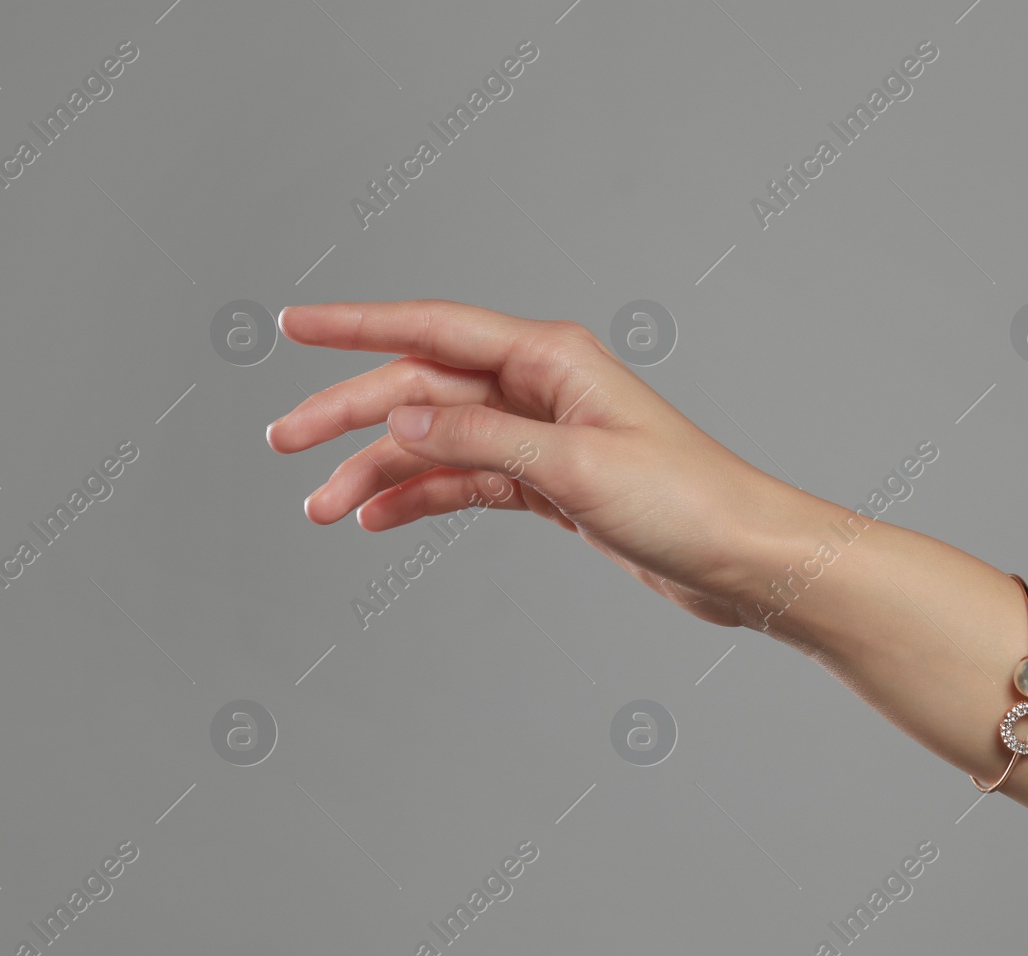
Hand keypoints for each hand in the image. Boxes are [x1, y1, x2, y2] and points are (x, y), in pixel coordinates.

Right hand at [265, 299, 815, 627]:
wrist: (744, 558)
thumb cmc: (685, 501)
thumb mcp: (574, 465)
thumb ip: (481, 435)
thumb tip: (400, 411)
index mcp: (548, 358)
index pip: (430, 329)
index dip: (354, 325)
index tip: (293, 325)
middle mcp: (537, 386)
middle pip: (418, 387)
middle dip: (347, 415)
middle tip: (283, 442)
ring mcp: (539, 433)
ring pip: (434, 440)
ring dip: (375, 470)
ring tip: (320, 507)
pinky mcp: (545, 480)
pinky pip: (463, 479)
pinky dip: (419, 497)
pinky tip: (377, 518)